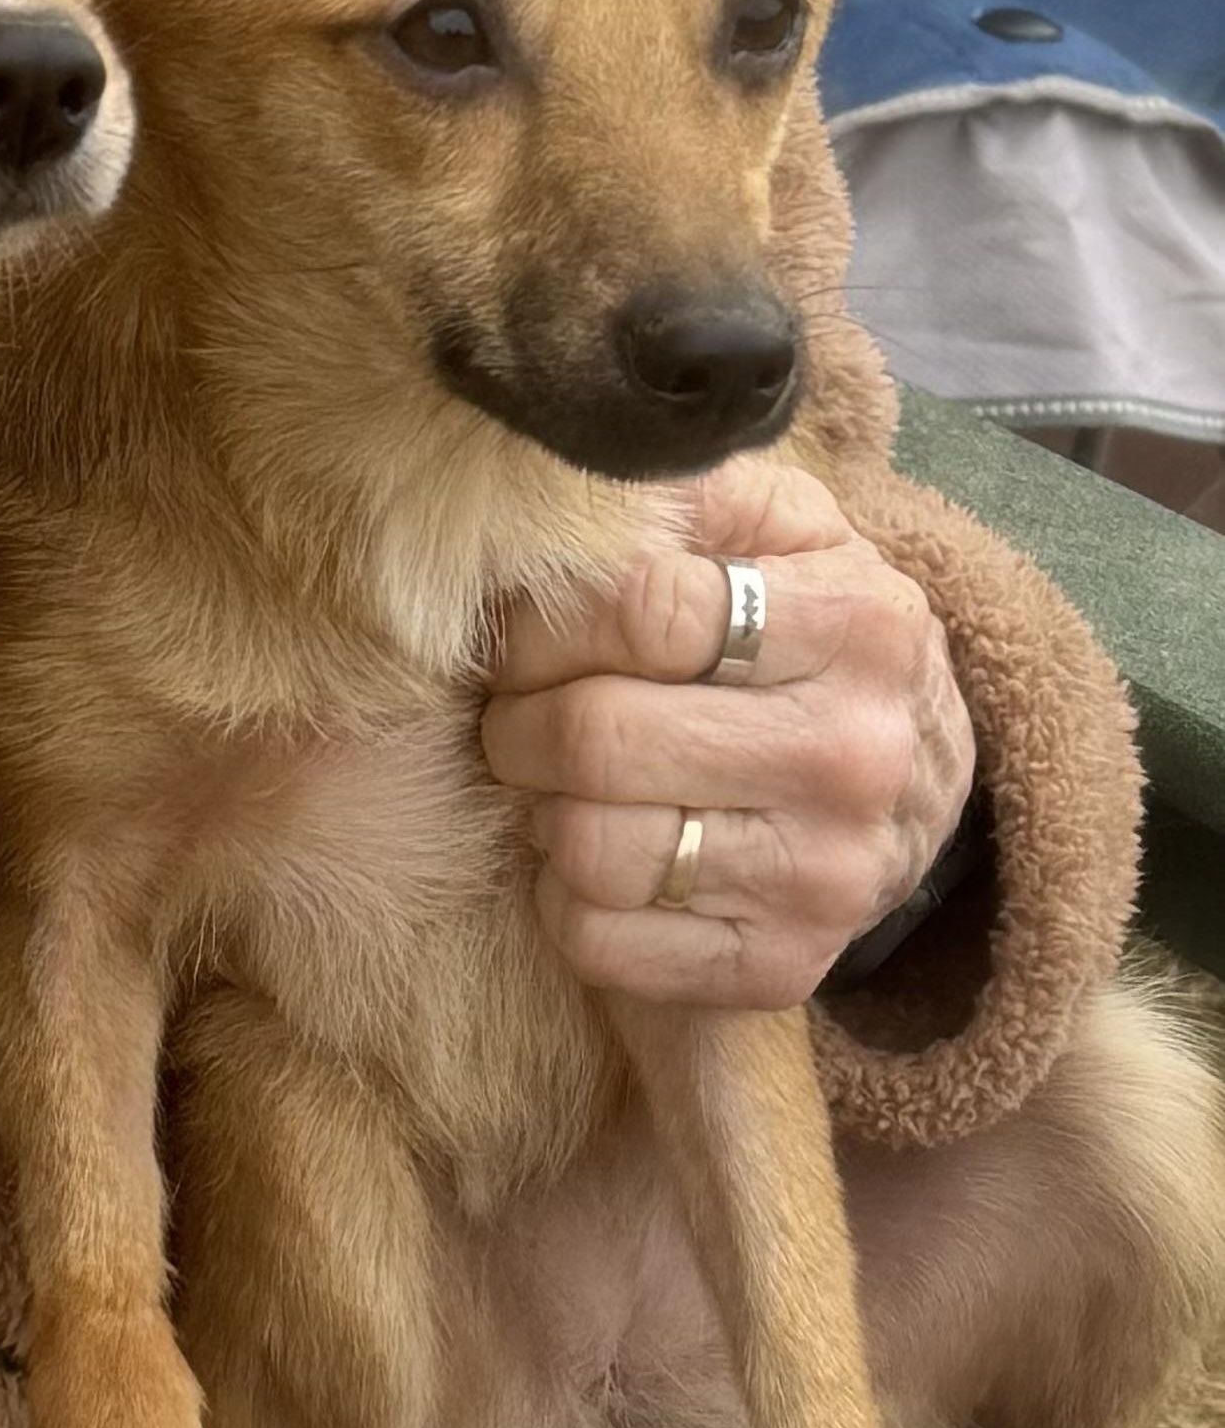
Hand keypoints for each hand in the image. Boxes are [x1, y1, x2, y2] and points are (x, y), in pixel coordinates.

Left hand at [479, 457, 974, 1008]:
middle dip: (515, 723)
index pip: (638, 608)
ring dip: (537, 812)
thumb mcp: (781, 534)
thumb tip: (567, 461)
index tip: (521, 633)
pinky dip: (564, 897)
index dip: (542, 622)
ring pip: (588, 847)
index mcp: (860, 621)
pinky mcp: (778, 966)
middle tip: (515, 714)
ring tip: (557, 784)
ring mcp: (824, 876)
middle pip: (593, 738)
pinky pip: (598, 938)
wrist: (912, 788)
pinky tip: (595, 858)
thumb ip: (689, 489)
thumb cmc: (803, 639)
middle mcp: (853, 754)